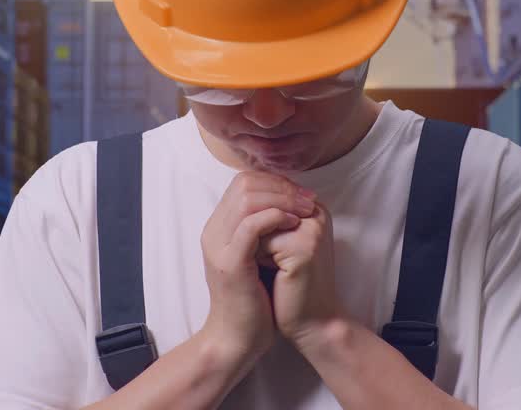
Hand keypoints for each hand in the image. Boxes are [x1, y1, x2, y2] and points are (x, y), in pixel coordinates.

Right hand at [198, 170, 317, 365]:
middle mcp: (213, 232)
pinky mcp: (230, 262)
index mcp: (219, 228)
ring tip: (304, 210)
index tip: (302, 194)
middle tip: (306, 199)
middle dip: (280, 186)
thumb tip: (291, 203)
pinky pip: (251, 225)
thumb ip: (265, 230)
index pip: (243, 183)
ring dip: (282, 198)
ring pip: (246, 198)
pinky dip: (276, 217)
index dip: (275, 182)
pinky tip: (294, 223)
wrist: (238, 338)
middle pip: (243, 183)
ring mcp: (219, 246)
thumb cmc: (255, 299)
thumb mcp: (258, 257)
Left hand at [260, 199, 344, 347]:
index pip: (268, 187)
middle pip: (261, 200)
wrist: (312, 325)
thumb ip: (268, 219)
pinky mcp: (304, 248)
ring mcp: (312, 229)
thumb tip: (236, 198)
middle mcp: (316, 213)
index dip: (248, 210)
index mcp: (312, 209)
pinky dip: (257, 258)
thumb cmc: (292, 287)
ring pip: (259, 220)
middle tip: (255, 255)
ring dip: (252, 243)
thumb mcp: (279, 245)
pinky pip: (263, 240)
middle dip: (248, 226)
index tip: (250, 239)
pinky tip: (272, 277)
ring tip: (264, 265)